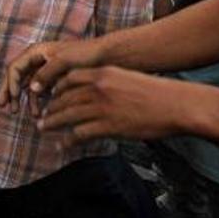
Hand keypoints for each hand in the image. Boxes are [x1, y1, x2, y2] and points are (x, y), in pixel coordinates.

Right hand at [0, 38, 103, 110]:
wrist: (106, 56)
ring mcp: (45, 71)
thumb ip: (46, 73)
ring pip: (26, 86)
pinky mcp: (54, 80)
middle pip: (16, 77)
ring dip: (23, 100)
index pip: (15, 68)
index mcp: (36, 52)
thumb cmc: (85, 54)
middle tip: (2, 107)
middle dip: (8, 92)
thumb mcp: (64, 61)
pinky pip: (39, 92)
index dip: (10, 83)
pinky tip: (38, 112)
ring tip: (20, 113)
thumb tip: (31, 89)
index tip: (13, 98)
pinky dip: (36, 102)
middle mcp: (37, 60)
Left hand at [37, 66, 193, 144]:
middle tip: (42, 115)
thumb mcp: (127, 77)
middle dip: (51, 108)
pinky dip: (68, 140)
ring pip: (67, 115)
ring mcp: (102, 107)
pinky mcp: (108, 126)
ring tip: (43, 128)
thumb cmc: (156, 93)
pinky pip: (79, 134)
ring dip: (53, 123)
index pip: (69, 78)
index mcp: (102, 73)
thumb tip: (95, 90)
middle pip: (64, 98)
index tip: (50, 95)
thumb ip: (108, 82)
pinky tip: (63, 144)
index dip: (56, 88)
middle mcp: (98, 88)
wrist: (176, 105)